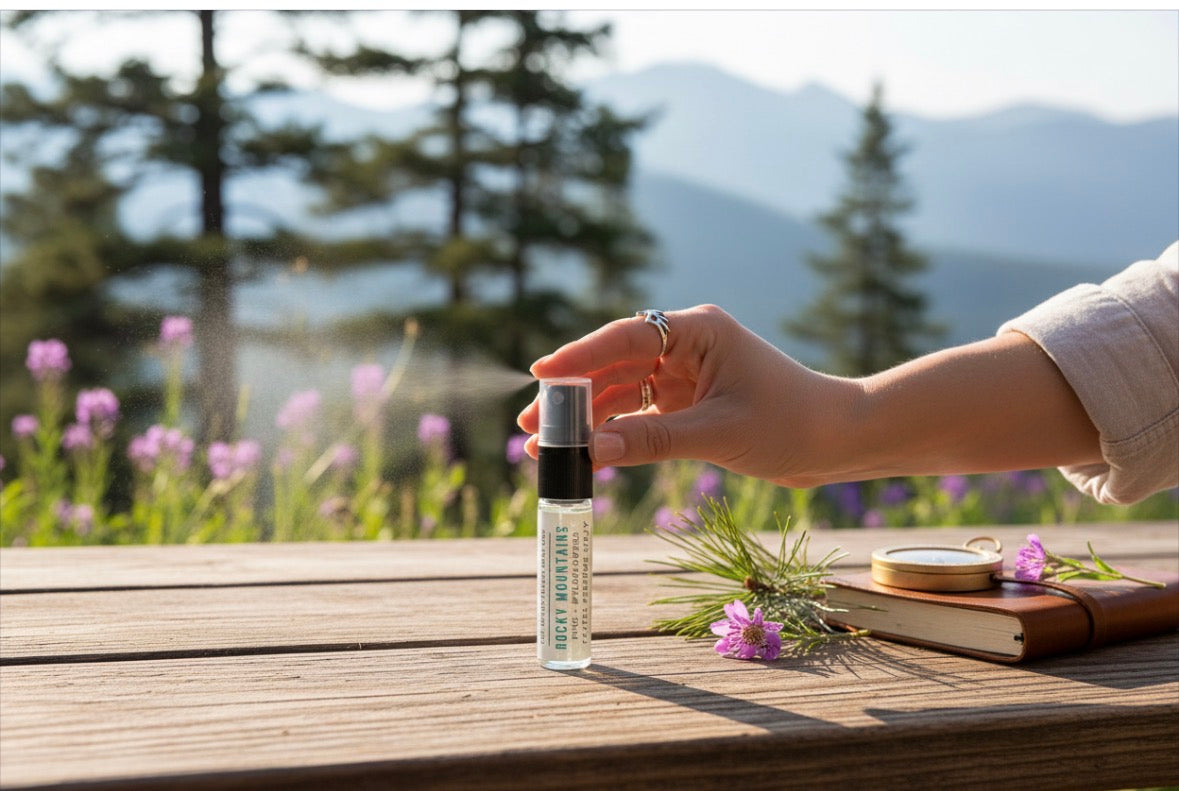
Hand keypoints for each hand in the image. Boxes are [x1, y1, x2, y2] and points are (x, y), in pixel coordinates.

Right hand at [516, 305, 857, 486]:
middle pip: (614, 364)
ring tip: (544, 446)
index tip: (540, 374)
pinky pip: (639, 414)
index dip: (579, 357)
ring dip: (587, 417)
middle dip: (572, 395)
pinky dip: (613, 432)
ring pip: (622, 391)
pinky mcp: (688, 402)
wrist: (840, 440)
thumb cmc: (793, 424)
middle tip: (529, 423)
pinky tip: (584, 450)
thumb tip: (589, 450)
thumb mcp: (718, 433)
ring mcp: (685, 374)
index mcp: (698, 330)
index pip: (625, 338)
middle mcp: (686, 345)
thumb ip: (652, 441)